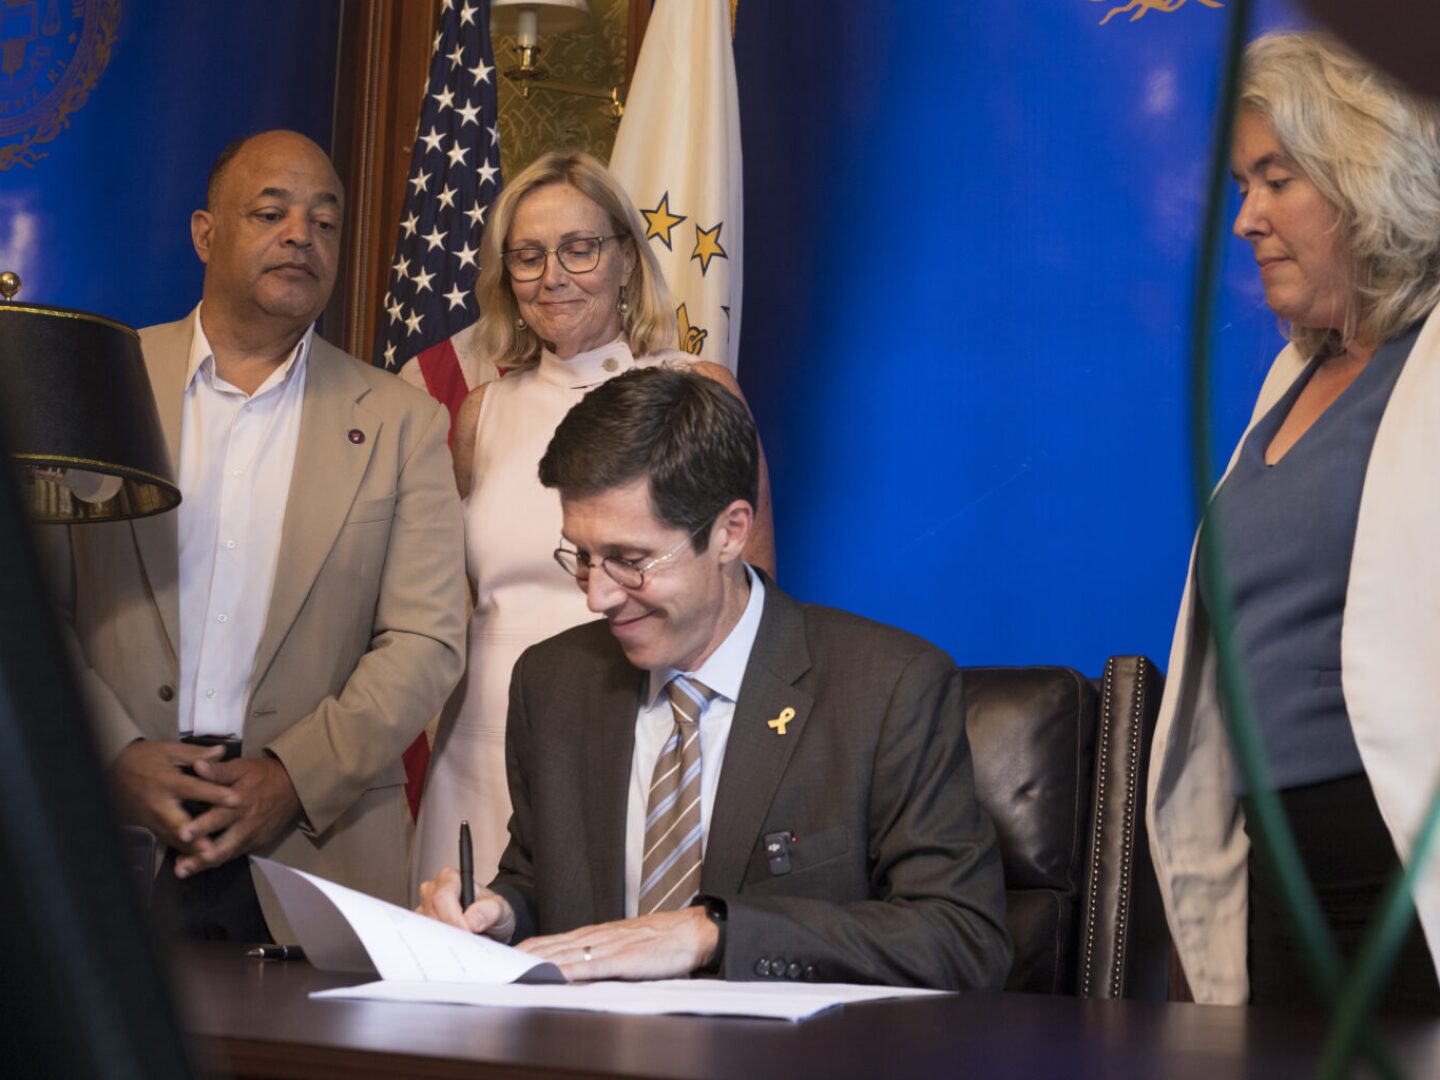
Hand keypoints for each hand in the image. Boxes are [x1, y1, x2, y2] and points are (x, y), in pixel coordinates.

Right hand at [110, 740, 238, 856]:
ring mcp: (150, 818)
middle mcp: (158, 803)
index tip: (236, 800)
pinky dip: (180, 850)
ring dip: (189, 849)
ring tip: (209, 858)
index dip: (215, 794)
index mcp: (166, 781)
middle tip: (213, 850)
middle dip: (196, 838)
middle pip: (179, 823)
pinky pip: (165, 840)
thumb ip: (196, 754)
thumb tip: (221, 752)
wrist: (112, 768)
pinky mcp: (146, 826)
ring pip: (172, 837)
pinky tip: (194, 859)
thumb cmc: (145, 758)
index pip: (194, 789)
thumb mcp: (169, 750)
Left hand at [172, 755, 300, 876]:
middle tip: (181, 867)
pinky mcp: (256, 844)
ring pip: (227, 855)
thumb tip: (196, 766)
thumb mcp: (242, 767)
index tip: (183, 833)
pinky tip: (199, 865)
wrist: (295, 787)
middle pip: (222, 845)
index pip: (219, 816)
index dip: (202, 826)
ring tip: (183, 871)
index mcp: (240, 802)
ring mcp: (252, 837)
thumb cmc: (263, 775)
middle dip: (201, 857)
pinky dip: (217, 860)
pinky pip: (234, 854)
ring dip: (204, 864)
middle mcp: (246, 824)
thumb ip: (219, 771)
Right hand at [416, 866, 515, 941]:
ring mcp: (425, 909)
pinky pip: (425, 939)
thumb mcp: (500, 908)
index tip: (466, 931)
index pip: (442, 897)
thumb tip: (471, 920)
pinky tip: (455, 944)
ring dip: (446, 938)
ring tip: (465, 939)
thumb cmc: (491, 910)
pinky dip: (440, 945)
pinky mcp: (422, 927)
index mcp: (450, 878)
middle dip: (450, 930)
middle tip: (468, 939)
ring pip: (427, 928)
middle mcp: (433, 890)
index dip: (453, 917)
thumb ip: (490, 910)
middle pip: (432, 914)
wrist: (491, 925)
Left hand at [517, 907, 716, 981]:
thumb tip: (568, 970)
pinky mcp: (624, 959)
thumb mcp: (620, 944)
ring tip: (512, 971)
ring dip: (537, 962)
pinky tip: (555, 975)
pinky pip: (592, 965)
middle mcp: (596, 937)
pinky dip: (571, 970)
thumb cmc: (657, 942)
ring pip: (564, 954)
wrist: (689, 932)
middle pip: (549, 946)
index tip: (501, 959)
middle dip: (521, 957)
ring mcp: (609, 946)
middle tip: (495, 966)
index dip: (524, 950)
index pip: (549, 941)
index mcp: (593, 934)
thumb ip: (595, 954)